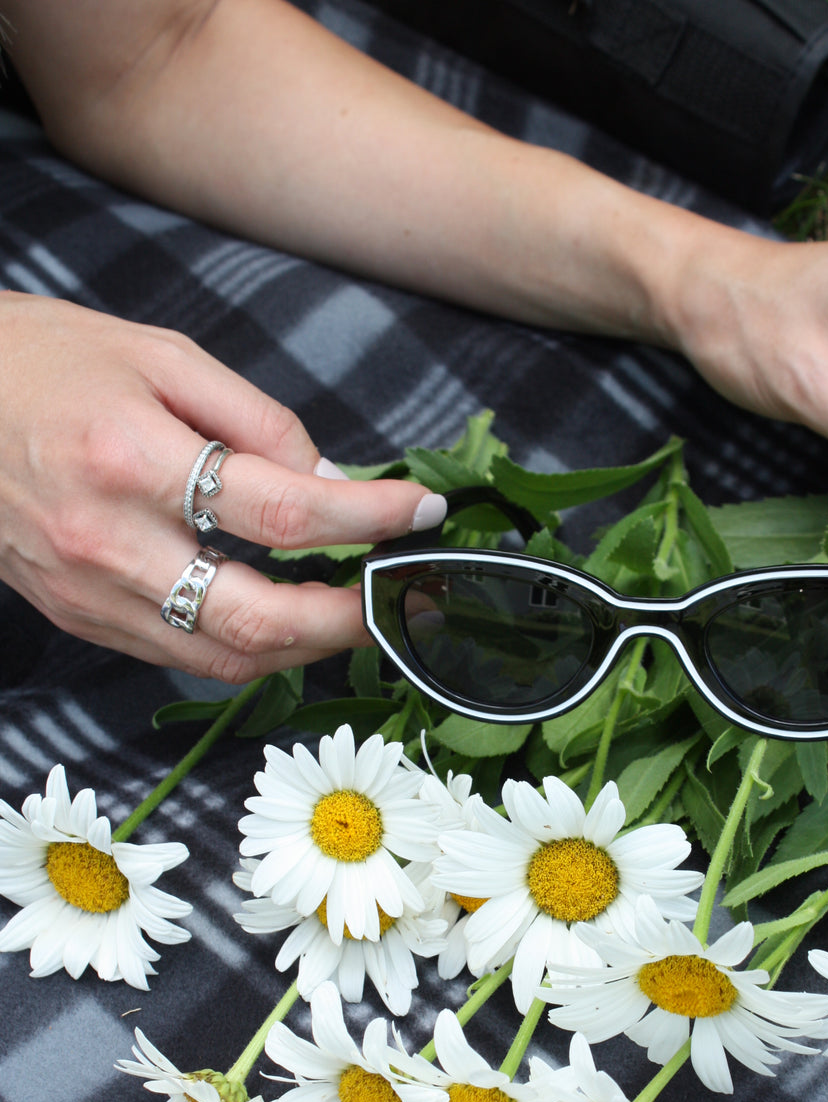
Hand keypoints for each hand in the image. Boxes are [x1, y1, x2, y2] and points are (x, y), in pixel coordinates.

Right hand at [0, 292, 445, 679]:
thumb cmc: (46, 363)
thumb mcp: (162, 355)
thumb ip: (256, 420)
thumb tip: (333, 481)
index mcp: (132, 458)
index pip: (283, 509)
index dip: (369, 517)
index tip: (419, 512)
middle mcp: (108, 542)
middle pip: (258, 618)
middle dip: (348, 619)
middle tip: (398, 599)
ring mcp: (89, 593)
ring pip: (225, 657)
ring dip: (305, 647)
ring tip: (352, 613)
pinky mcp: (79, 618)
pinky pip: (183, 655)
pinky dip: (247, 648)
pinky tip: (282, 620)